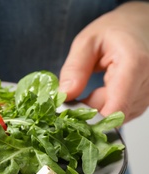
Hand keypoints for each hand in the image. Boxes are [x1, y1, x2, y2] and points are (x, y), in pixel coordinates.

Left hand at [59, 2, 148, 122]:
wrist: (139, 24)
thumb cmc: (114, 30)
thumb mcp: (86, 42)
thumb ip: (74, 69)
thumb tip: (64, 96)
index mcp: (135, 64)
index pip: (117, 107)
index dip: (92, 118)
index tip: (72, 115)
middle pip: (115, 113)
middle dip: (91, 111)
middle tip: (73, 100)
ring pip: (119, 116)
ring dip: (100, 109)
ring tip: (91, 91)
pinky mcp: (148, 99)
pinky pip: (125, 113)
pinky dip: (108, 107)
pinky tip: (102, 93)